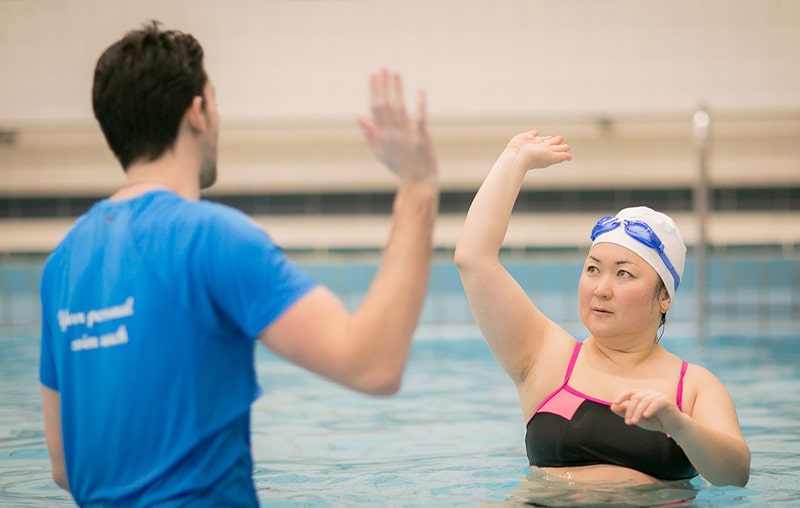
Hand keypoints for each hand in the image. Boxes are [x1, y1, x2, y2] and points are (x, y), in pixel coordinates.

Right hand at [357, 69, 436, 184]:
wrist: (417, 181)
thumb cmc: (398, 166)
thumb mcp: (379, 151)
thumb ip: (369, 133)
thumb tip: (357, 115)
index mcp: (381, 135)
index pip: (374, 108)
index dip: (374, 90)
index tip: (374, 74)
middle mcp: (392, 133)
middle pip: (384, 105)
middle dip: (383, 85)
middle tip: (383, 68)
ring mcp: (406, 136)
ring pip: (399, 108)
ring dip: (397, 89)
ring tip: (396, 72)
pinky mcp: (421, 139)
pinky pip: (420, 119)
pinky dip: (420, 105)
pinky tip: (421, 90)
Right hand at [505, 130, 571, 171]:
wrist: (517, 156)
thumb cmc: (534, 158)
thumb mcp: (551, 157)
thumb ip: (561, 156)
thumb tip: (570, 157)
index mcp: (548, 152)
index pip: (557, 149)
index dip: (562, 148)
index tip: (567, 147)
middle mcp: (540, 148)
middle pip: (550, 144)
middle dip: (555, 141)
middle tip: (560, 138)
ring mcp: (532, 143)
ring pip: (541, 139)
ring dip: (546, 138)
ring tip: (550, 137)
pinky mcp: (524, 138)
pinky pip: (531, 134)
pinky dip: (533, 133)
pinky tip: (535, 133)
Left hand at [610, 389, 686, 434]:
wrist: (673, 427)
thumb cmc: (655, 421)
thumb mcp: (638, 418)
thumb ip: (625, 413)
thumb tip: (612, 407)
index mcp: (641, 395)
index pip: (629, 392)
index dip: (621, 396)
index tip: (615, 403)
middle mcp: (648, 393)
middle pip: (636, 398)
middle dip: (630, 410)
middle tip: (628, 422)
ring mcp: (658, 396)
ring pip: (644, 401)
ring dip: (637, 412)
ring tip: (634, 422)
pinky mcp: (666, 401)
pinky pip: (656, 402)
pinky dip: (650, 409)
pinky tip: (645, 416)